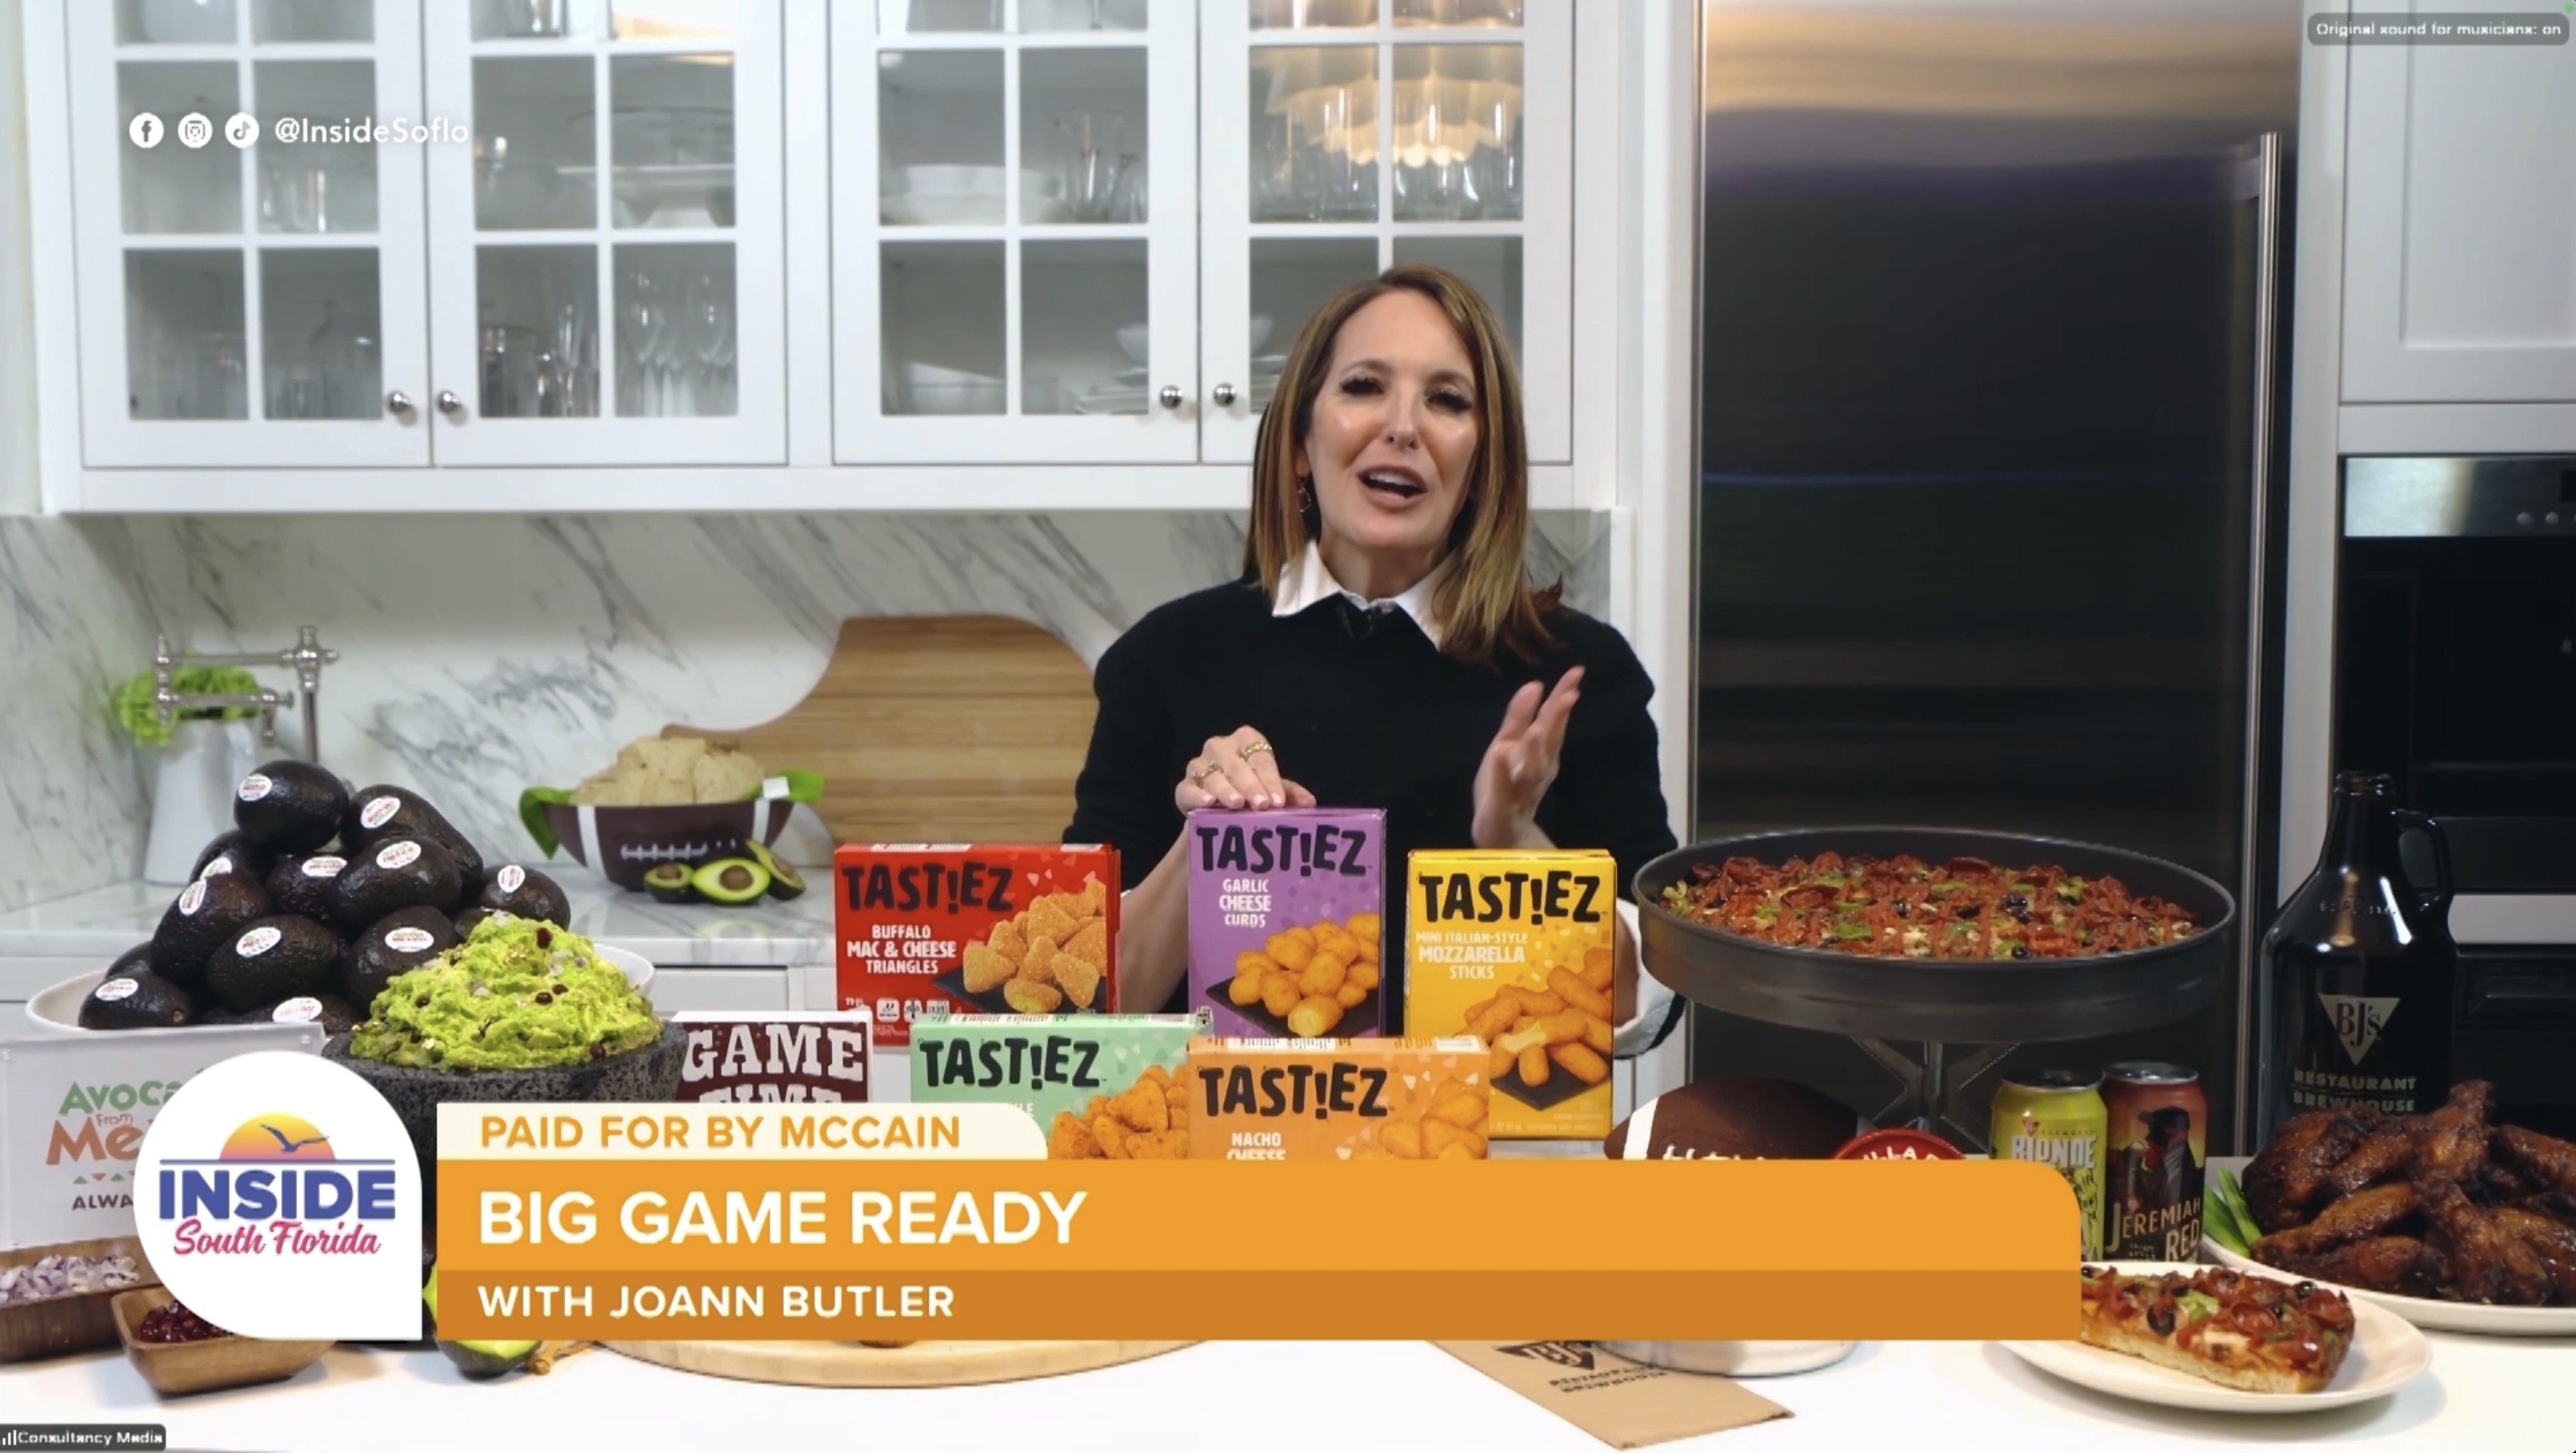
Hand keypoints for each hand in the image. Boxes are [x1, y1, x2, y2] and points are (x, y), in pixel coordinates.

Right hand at [1175, 726, 1316, 812]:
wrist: (1217, 805)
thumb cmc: (1250, 789)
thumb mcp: (1271, 788)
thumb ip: (1290, 793)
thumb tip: (1309, 803)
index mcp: (1246, 740)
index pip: (1261, 757)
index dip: (1270, 779)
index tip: (1278, 801)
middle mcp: (1220, 747)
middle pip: (1237, 766)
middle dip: (1251, 786)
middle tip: (1262, 805)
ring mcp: (1199, 765)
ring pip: (1213, 777)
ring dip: (1226, 791)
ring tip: (1237, 804)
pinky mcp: (1184, 786)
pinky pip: (1188, 789)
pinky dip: (1197, 796)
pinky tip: (1208, 802)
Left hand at [1472, 667, 1582, 848]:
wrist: (1500, 831)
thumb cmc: (1507, 783)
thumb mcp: (1510, 744)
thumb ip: (1520, 716)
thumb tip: (1535, 683)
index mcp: (1541, 752)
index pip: (1554, 720)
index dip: (1563, 696)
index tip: (1576, 672)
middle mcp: (1539, 769)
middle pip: (1550, 741)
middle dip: (1558, 718)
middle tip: (1569, 694)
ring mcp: (1522, 789)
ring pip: (1533, 768)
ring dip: (1535, 747)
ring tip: (1536, 727)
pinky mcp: (1504, 806)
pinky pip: (1504, 789)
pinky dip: (1504, 773)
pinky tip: (1502, 754)